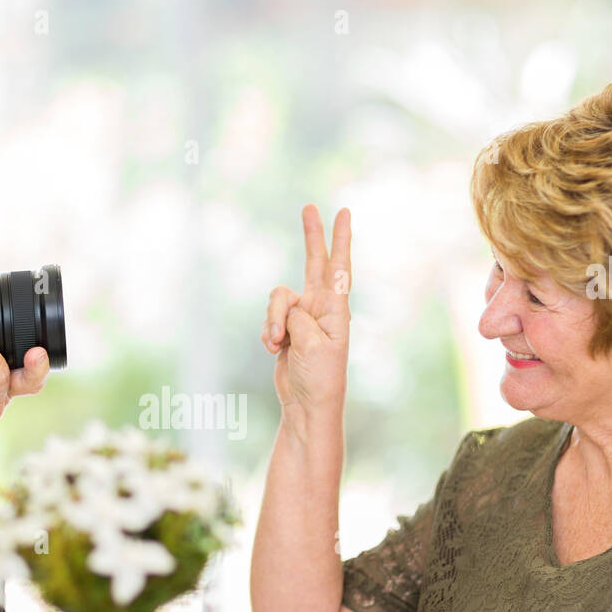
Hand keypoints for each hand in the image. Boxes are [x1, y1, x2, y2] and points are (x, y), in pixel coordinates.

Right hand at [261, 205, 351, 420]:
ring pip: (277, 299)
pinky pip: (269, 319)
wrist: (307, 404)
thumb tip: (287, 309)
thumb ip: (298, 317)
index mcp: (335, 310)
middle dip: (312, 235)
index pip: (339, 267)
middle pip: (314, 262)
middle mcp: (320, 308)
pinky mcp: (286, 330)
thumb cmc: (319, 377)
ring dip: (272, 320)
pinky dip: (267, 333)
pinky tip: (273, 350)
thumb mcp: (311, 344)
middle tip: (310, 206)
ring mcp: (302, 318)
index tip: (344, 212)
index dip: (341, 239)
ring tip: (278, 343)